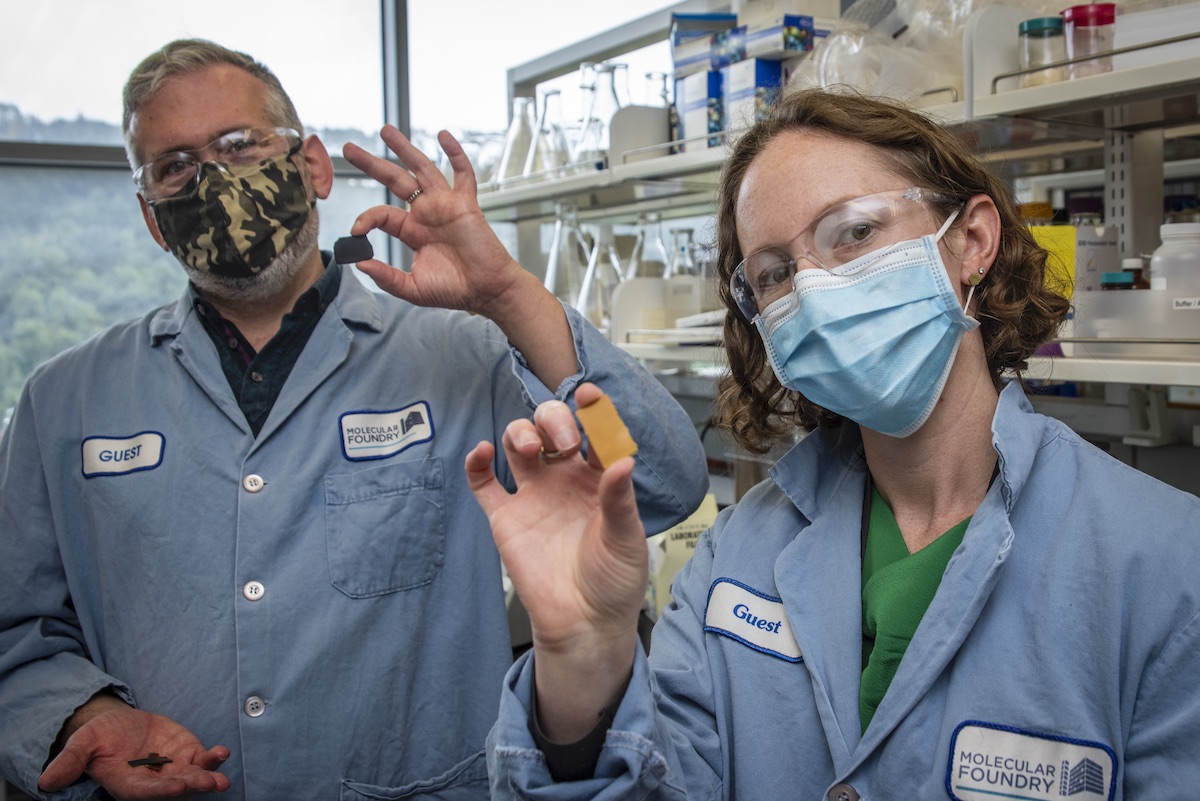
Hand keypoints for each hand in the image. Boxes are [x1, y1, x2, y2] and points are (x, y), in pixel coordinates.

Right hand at [39, 695, 229, 798]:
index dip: (160, 791)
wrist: (121, 726)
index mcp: (127, 784)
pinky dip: (213, 758)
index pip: (145, 792)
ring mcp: (172, 768)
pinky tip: (222, 753)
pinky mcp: (187, 754)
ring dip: (208, 777)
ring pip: (192, 777)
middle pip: (174, 788)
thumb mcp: (83, 743)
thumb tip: (45, 781)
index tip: (176, 786)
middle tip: (209, 783)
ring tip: (220, 778)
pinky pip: (202, 760)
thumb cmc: (100, 738)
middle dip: (192, 786)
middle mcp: (153, 781)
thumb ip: (70, 762)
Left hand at [342, 128, 526, 316]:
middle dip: (372, 163)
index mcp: (412, 231)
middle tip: (349, 149)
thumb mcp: (412, 288)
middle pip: (395, 180)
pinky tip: (443, 135)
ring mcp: (445, 205)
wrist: (487, 291)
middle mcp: (426, 213)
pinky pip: (462, 173)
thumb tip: (360, 264)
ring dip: (404, 149)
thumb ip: (386, 277)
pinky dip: (455, 153)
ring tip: (385, 130)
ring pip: (422, 169)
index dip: (365, 219)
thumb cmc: (455, 290)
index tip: (355, 231)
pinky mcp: (466, 204)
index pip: (382, 214)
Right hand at [465, 383, 645, 740]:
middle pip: (550, 428)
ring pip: (517, 444)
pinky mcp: (506, 517)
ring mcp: (534, 495)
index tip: (587, 396)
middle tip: (564, 443)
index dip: (590, 410)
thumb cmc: (614, 581)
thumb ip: (620, 499)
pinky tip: (480, 453)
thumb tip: (624, 460)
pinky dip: (476, 464)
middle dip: (553, 422)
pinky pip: (484, 483)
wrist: (584, 622)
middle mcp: (565, 479)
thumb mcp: (626, 539)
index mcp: (599, 478)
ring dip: (520, 432)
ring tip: (528, 447)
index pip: (593, 432)